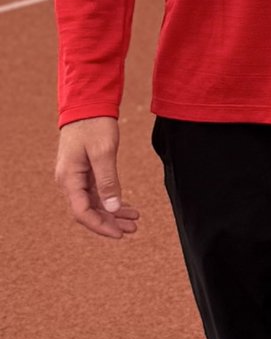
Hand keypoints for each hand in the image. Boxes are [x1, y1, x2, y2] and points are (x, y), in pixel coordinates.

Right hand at [55, 117, 139, 238]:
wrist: (88, 105)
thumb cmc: (95, 126)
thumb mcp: (104, 152)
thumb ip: (108, 180)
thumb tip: (112, 207)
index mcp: (69, 179)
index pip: (82, 213)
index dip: (100, 226)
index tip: (119, 234)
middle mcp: (69, 181)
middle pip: (89, 211)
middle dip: (110, 222)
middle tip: (133, 229)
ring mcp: (76, 176)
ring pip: (94, 202)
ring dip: (113, 212)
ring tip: (134, 220)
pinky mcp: (85, 171)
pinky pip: (97, 192)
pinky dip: (111, 199)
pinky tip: (126, 206)